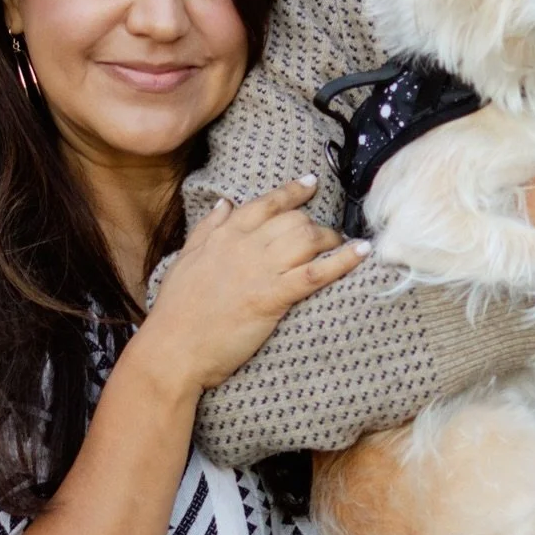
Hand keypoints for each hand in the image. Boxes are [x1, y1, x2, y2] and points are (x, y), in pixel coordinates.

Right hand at [140, 178, 369, 394]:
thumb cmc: (176, 311)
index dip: (293, 191)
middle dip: (315, 224)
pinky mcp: (273, 297)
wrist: (172, 350)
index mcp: (225, 235)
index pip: (266, 203)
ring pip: (307, 238)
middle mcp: (245, 246)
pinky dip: (343, 260)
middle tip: (324, 237)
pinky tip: (362, 251)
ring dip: (331, 240)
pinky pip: (316, 272)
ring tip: (342, 246)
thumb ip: (207, 229)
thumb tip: (225, 202)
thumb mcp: (185, 259)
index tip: (311, 183)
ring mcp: (261, 270)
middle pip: (294, 219)